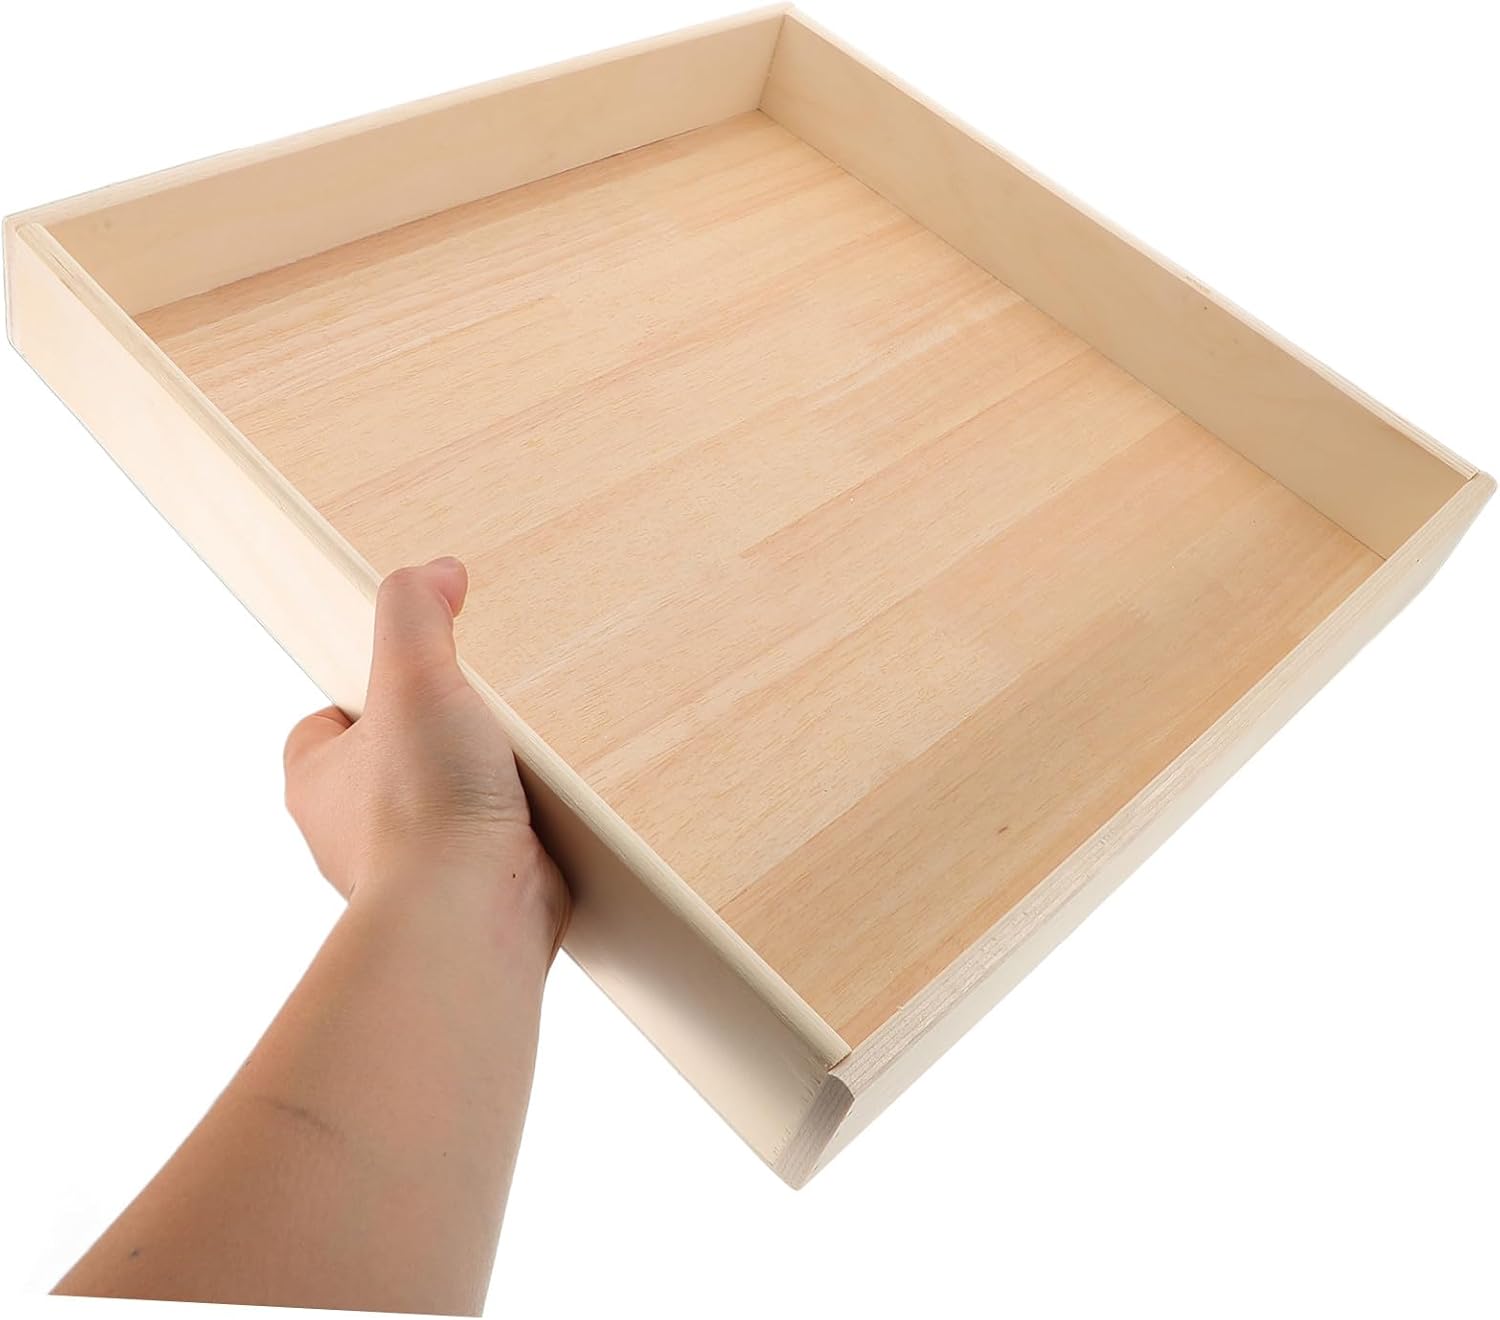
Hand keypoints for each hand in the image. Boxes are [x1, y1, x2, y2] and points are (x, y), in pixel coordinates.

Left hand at [283, 558, 567, 944]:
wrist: (473, 914)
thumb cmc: (426, 808)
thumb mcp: (413, 676)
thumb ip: (415, 611)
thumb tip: (439, 572)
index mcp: (317, 783)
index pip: (321, 726)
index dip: (360, 695)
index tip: (406, 677)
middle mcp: (352, 833)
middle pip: (386, 765)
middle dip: (428, 742)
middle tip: (473, 715)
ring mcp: (411, 868)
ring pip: (439, 810)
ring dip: (476, 788)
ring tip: (517, 761)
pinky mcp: (469, 893)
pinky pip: (488, 849)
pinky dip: (514, 830)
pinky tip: (543, 811)